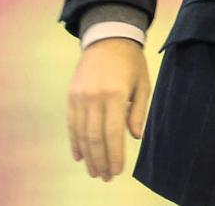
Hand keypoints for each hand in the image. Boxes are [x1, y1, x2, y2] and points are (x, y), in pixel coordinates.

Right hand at [67, 38, 151, 180]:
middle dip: (100, 160)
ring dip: (88, 156)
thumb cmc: (131, 63)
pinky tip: (80, 156)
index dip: (114, 155)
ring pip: (81, 134)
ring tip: (95, 171)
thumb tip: (135, 137)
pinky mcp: (71, 96)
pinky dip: (75, 142)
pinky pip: (72, 124)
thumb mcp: (143, 84)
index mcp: (115, 95)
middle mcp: (95, 98)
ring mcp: (80, 97)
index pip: (113, 134)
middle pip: (95, 138)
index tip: (117, 171)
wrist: (108, 38)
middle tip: (106, 177)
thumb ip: (138, 111)